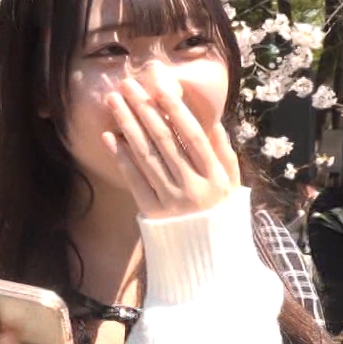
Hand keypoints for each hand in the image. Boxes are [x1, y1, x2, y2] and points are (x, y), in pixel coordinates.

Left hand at [100, 74, 240, 218]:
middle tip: (127, 85)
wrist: (207, 258)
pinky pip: (134, 180)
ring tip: (114, 102)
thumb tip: (212, 120)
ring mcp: (171, 201)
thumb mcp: (232, 184)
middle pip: (164, 141)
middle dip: (143, 109)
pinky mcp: (152, 213)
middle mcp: (193, 187)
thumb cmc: (220, 213)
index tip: (159, 87)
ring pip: (146, 156)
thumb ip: (223, 152)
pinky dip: (122, 158)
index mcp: (216, 176)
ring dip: (127, 125)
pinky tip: (110, 137)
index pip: (192, 136)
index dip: (176, 111)